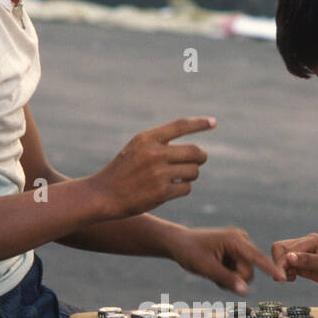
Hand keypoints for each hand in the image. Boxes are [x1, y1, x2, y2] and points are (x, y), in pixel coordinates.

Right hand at [90, 116, 213, 218]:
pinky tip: (170, 189)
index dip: (199, 123)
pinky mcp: (161, 192)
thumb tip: (196, 149)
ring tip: (178, 177)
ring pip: (193, 171)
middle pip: (195, 151)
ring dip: (191, 175)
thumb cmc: (123, 171)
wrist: (103, 195)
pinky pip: (186, 188)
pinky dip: (182, 189)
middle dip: (201, 157)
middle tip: (199, 161)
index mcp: (147, 138)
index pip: (180, 125)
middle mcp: (154, 153)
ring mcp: (158, 173)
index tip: (214, 122)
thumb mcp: (136, 148)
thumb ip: (160, 144)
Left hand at [171, 226, 286, 294]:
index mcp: (235, 239)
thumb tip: (246, 291)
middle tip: (215, 275)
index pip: (257, 257)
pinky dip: (229, 275)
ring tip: (214, 271)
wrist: (179, 243)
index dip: (270, 268)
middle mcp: (241, 240)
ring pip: (245, 274)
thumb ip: (227, 279)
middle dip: (235, 279)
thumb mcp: (206, 268)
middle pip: (249, 271)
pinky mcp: (237, 252)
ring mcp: (240, 246)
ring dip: (230, 278)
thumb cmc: (190, 252)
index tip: (283, 277)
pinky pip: (240, 271)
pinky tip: (217, 268)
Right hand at [272, 232, 317, 288]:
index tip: (281, 278)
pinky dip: (285, 271)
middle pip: (280, 248)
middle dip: (279, 264)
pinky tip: (293, 277)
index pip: (286, 249)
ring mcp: (303, 251)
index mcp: (311, 240)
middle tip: (287, 278)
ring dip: (281, 267)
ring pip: (281, 255)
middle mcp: (305, 243)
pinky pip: (287, 262)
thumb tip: (288, 257)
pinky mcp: (303, 260)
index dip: (281, 264)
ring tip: (292, 278)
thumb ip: (307, 260)